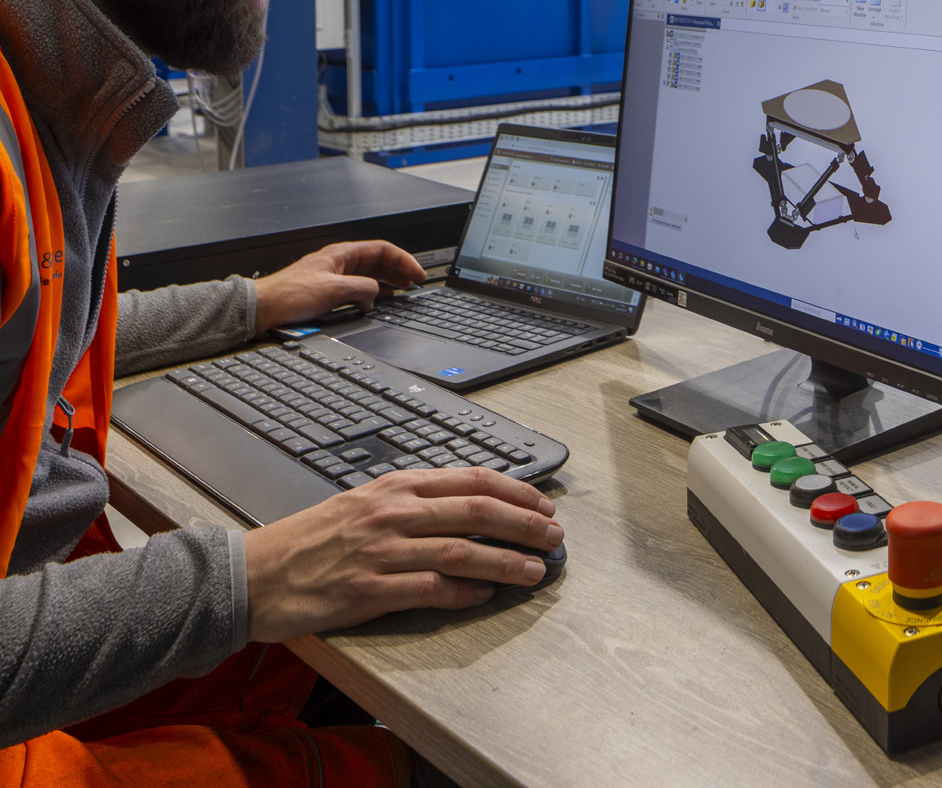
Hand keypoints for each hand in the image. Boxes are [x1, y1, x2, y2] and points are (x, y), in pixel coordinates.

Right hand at [243, 467, 561, 642]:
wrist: (253, 574)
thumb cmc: (311, 539)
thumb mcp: (364, 502)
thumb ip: (414, 499)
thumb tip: (471, 503)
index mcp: (396, 486)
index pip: (471, 480)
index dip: (517, 492)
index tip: (544, 505)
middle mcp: (392, 513)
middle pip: (476, 511)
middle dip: (524, 524)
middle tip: (554, 536)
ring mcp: (380, 551)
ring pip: (461, 551)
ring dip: (505, 562)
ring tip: (534, 571)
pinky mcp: (367, 590)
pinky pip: (429, 590)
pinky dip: (464, 594)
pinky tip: (484, 597)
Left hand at [253, 240, 426, 334]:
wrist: (262, 309)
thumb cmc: (288, 295)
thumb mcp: (333, 289)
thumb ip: (362, 288)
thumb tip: (374, 294)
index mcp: (341, 254)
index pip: (382, 250)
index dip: (403, 260)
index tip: (416, 273)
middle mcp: (339, 263)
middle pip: (377, 261)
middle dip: (399, 270)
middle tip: (415, 282)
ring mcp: (334, 277)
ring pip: (369, 275)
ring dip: (387, 282)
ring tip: (402, 290)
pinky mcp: (328, 292)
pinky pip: (358, 288)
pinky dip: (372, 293)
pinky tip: (377, 301)